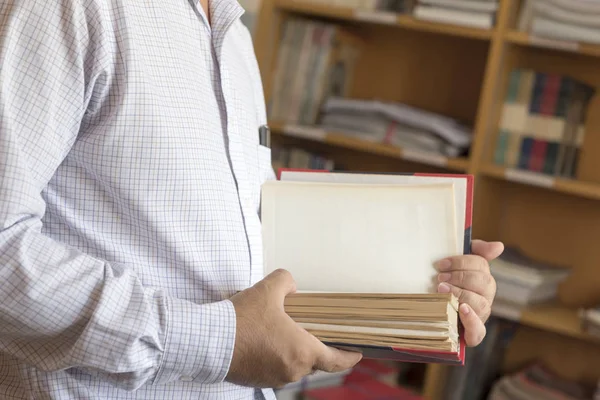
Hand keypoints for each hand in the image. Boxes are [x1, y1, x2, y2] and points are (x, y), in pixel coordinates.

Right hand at [226, 269, 361, 388]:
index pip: (336, 360)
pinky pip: (275, 368)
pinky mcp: (257, 380)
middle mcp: (292, 369)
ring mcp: (274, 378)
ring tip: (281, 331)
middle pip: (314, 361)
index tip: (357, 353)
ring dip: (292, 351)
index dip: (349, 357)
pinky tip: (264, 340)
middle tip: (311, 330)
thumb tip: (290, 286)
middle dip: (315, 346)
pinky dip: (275, 356)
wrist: (209, 341)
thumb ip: (286, 281)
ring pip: (293, 364)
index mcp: (302, 351)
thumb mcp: (268, 290)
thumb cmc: (242, 320)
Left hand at [435, 240, 503, 346]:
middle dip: (460, 277)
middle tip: (439, 278)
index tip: (441, 264)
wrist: (427, 314)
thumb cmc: (445, 284)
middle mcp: (485, 297)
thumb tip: (499, 246)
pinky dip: (471, 320)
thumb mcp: (455, 265)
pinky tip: (461, 309)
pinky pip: (479, 330)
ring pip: (481, 304)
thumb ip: (475, 251)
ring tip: (441, 290)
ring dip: (461, 294)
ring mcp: (480, 316)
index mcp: (482, 279)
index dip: (461, 262)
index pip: (481, 266)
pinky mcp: (472, 333)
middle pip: (484, 283)